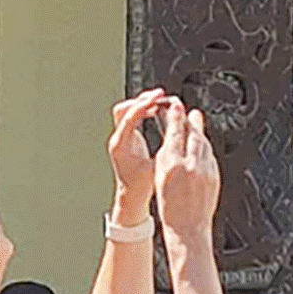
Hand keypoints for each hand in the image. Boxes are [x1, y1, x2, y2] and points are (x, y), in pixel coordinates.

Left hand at [107, 90, 170, 215]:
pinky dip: (143, 112)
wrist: (130, 198)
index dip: (145, 104)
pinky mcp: (126, 139)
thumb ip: (163, 150)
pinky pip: (132, 118)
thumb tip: (175, 132)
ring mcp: (120, 139)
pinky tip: (156, 111)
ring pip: (126, 112)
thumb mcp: (156, 167)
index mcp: (121, 144)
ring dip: (142, 105)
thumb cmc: (140, 186)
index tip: (159, 98)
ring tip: (160, 101)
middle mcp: (117, 139)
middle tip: (159, 95)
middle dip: (142, 100)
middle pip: (123, 109)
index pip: (129, 116)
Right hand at [153, 105, 221, 237]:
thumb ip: (167, 156)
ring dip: (199, 130)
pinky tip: (202, 144)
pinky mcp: (215, 176)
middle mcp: (192, 166)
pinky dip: (205, 146)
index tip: (173, 105)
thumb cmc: (171, 208)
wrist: (188, 228)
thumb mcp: (160, 178)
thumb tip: (171, 137)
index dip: (174, 116)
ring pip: (204, 143)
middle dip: (190, 119)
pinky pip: (210, 155)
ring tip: (195, 121)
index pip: (174, 133)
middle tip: (188, 110)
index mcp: (173, 165)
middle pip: (193, 134)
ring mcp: (206, 171)